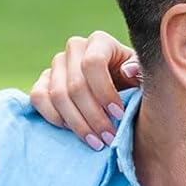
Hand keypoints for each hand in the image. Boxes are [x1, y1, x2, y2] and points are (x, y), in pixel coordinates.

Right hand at [29, 31, 141, 147]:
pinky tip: (72, 131)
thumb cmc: (138, 84)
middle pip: (75, 84)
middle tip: (108, 138)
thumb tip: (127, 70)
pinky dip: (53, 117)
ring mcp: (57, 64)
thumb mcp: (147, 78)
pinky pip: (38, 97)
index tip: (119, 115)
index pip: (93, 63)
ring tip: (96, 142)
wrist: (123, 92)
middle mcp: (75, 48)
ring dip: (76, 123)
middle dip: (93, 116)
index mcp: (101, 42)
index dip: (105, 92)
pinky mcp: (44, 81)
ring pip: (57, 94)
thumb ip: (142, 73)